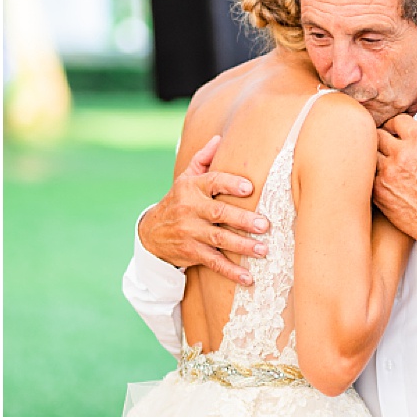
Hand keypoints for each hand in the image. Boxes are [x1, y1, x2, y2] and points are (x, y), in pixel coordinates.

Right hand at [138, 135, 269, 285]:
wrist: (151, 233)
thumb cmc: (178, 201)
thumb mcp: (185, 179)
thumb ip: (202, 160)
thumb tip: (219, 138)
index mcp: (191, 187)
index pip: (212, 182)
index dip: (230, 184)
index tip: (249, 188)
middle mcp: (188, 209)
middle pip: (218, 213)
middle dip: (242, 219)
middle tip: (264, 225)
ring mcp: (188, 232)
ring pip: (218, 239)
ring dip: (242, 246)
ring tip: (263, 250)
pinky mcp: (190, 252)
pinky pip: (213, 262)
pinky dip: (231, 272)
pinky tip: (248, 278)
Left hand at [373, 114, 416, 239]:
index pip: (398, 121)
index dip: (396, 124)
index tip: (394, 129)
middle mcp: (402, 154)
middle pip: (379, 134)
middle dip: (384, 138)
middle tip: (386, 144)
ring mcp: (387, 172)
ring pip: (370, 153)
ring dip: (377, 156)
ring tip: (383, 161)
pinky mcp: (378, 188)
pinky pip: (368, 173)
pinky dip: (374, 174)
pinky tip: (382, 176)